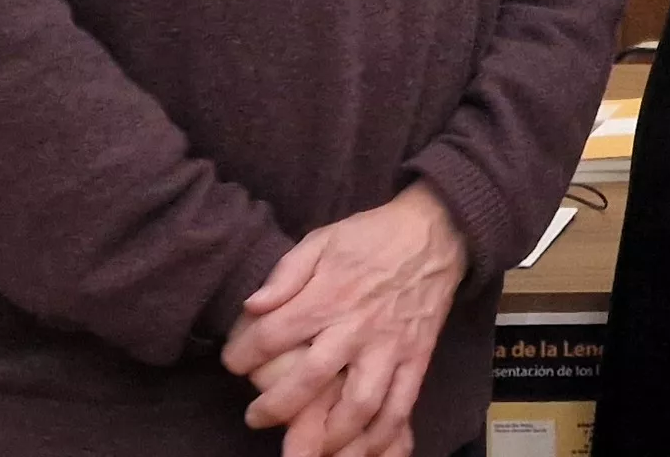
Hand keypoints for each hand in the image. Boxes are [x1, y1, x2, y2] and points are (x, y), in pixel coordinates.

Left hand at [222, 185, 466, 456]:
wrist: (436, 234)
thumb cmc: (372, 237)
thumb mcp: (322, 239)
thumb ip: (285, 273)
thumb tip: (252, 306)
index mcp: (329, 295)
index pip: (273, 335)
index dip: (242, 354)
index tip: (233, 363)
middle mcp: (357, 327)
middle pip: (311, 379)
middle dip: (275, 407)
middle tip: (255, 418)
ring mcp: (390, 348)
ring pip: (360, 405)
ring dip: (330, 435)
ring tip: (307, 449)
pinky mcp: (416, 360)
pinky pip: (401, 407)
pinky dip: (381, 436)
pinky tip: (360, 451)